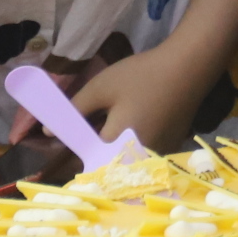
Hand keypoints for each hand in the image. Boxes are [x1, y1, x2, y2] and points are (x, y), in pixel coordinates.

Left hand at [58, 49, 197, 152]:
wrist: (189, 67)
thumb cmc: (141, 76)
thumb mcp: (101, 88)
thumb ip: (74, 110)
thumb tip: (47, 133)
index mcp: (118, 146)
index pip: (86, 164)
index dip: (72, 158)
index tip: (63, 150)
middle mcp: (138, 159)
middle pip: (106, 168)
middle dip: (92, 158)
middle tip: (85, 137)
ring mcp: (156, 157)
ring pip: (125, 165)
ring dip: (111, 155)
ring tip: (106, 131)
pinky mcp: (168, 150)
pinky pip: (141, 158)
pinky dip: (130, 150)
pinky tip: (130, 128)